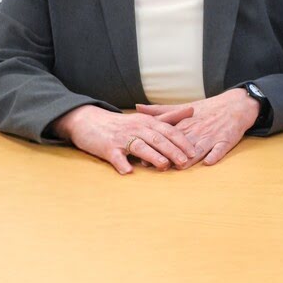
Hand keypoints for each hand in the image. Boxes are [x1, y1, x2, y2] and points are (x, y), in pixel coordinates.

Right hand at [55, 105, 198, 173]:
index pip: (168, 131)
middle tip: (184, 162)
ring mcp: (122, 139)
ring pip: (140, 147)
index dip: (181, 142)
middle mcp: (137, 129)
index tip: (193, 153)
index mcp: (148, 122)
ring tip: (164, 166)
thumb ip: (169, 117)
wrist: (90, 122)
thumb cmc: (122, 124)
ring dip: (152, 156)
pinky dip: (122, 164)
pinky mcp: (108, 148)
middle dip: (172, 150)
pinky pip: (116, 157)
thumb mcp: (146, 118)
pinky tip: (129, 171)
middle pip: (157, 139)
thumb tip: (192, 110)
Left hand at [136, 89, 258, 166]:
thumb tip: (137, 107)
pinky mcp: (225, 141)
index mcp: (184, 124)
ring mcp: (211, 136)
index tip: (143, 155)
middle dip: (170, 156)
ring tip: (181, 166)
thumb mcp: (182, 108)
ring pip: (198, 149)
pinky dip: (214, 155)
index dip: (155, 147)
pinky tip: (209, 162)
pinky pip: (220, 150)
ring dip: (190, 158)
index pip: (167, 137)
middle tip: (157, 166)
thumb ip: (160, 110)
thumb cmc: (207, 109)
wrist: (235, 105)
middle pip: (180, 145)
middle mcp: (196, 131)